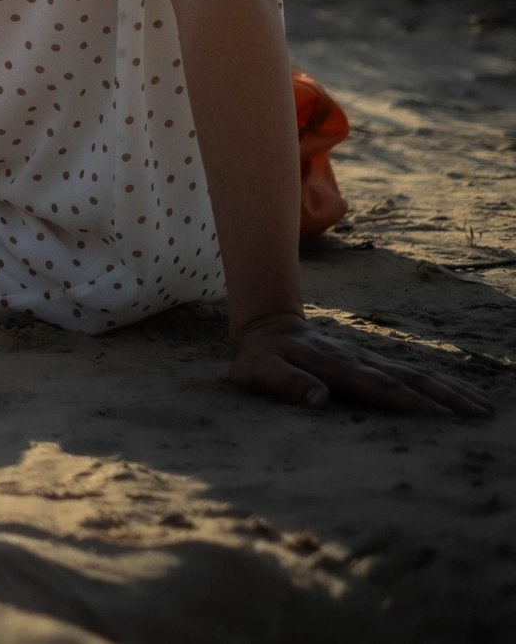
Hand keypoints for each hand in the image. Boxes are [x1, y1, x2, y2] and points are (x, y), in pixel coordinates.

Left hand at [230, 311, 492, 417]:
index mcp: (335, 365)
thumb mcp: (259, 370)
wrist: (267, 326)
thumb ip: (286, 383)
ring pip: (418, 374)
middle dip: (446, 399)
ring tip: (484, 410)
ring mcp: (370, 359)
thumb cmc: (260, 356)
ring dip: (451, 392)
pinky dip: (441, 384)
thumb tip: (319, 400)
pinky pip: (413, 373)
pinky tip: (462, 396)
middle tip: (480, 418)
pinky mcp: (374, 362)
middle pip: (409, 379)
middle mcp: (360, 360)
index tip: (440, 417)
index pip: (378, 386)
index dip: (408, 401)